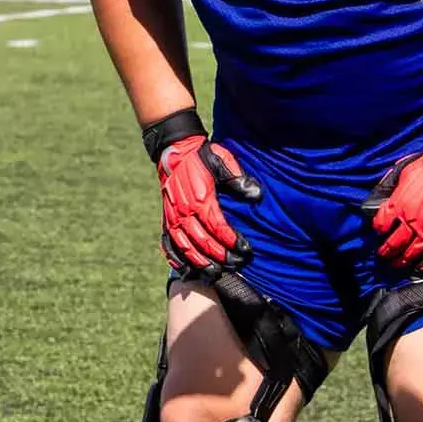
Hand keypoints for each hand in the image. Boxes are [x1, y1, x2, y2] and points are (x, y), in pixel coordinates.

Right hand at [143, 108, 262, 276]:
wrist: (174, 149)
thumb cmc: (202, 156)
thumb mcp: (222, 160)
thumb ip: (237, 178)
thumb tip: (256, 195)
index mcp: (200, 198)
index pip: (217, 226)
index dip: (231, 240)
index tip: (245, 249)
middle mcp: (184, 210)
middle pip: (202, 241)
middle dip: (220, 256)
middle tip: (236, 264)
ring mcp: (173, 215)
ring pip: (185, 246)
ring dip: (199, 261)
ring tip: (214, 272)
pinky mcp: (166, 217)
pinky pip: (168, 242)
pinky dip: (175, 257)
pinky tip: (185, 268)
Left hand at [363, 117, 422, 273]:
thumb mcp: (401, 172)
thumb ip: (388, 190)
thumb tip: (375, 202)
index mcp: (399, 205)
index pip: (382, 225)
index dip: (379, 230)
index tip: (379, 233)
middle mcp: (413, 222)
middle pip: (395, 244)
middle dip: (387, 252)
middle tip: (384, 257)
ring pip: (414, 254)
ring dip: (404, 261)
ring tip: (398, 265)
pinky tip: (421, 269)